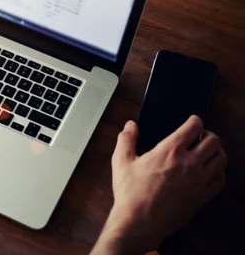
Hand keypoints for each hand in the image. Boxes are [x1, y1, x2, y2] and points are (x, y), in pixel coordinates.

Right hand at [92, 116, 226, 253]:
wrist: (139, 222)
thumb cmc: (130, 193)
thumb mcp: (121, 162)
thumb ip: (126, 139)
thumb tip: (130, 125)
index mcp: (170, 151)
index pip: (194, 127)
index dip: (195, 120)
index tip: (192, 121)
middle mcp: (189, 163)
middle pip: (213, 141)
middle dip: (208, 134)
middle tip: (200, 136)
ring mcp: (199, 181)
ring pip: (221, 159)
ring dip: (216, 152)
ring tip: (207, 152)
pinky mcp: (202, 197)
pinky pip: (220, 179)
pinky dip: (218, 171)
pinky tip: (209, 172)